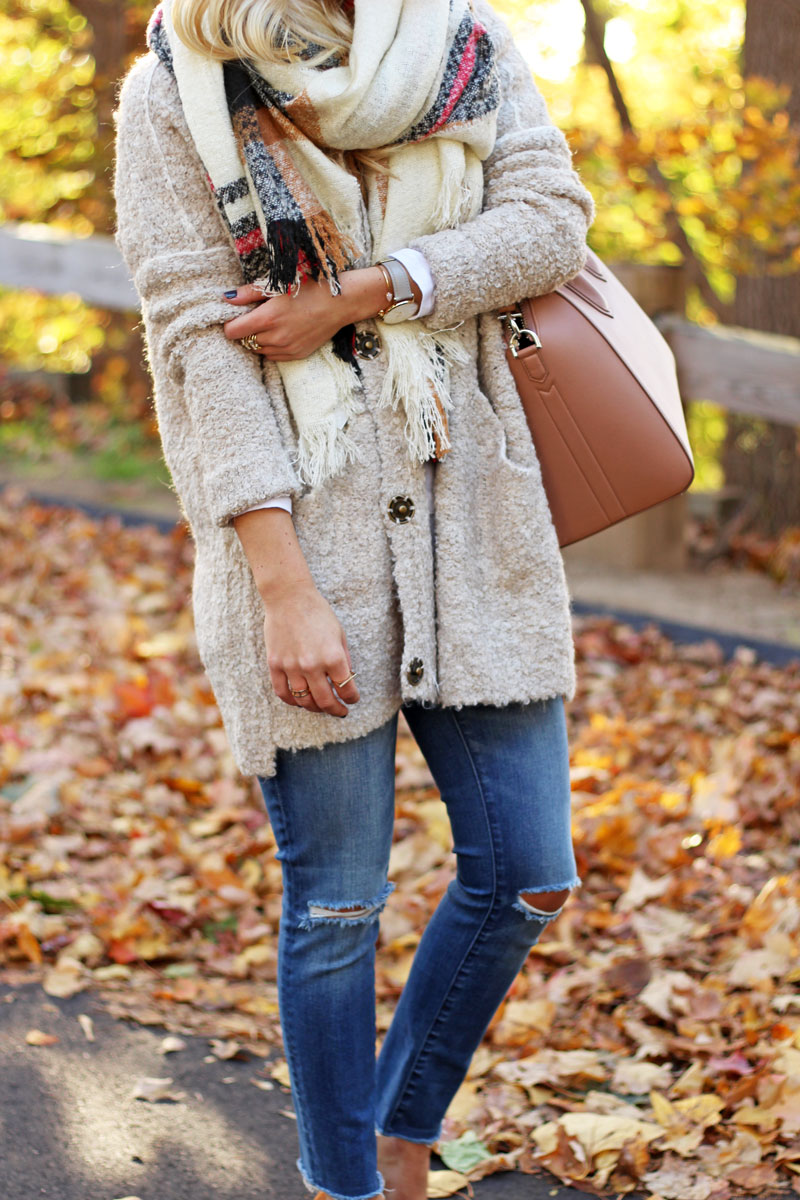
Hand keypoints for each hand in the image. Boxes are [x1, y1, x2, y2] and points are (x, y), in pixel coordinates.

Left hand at [221, 267, 390, 360]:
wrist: (341, 302)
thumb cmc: (311, 287)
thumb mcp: (279, 284)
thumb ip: (250, 293)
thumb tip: (227, 298)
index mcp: (268, 317)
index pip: (233, 332)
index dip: (230, 324)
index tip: (236, 317)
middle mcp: (276, 337)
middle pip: (245, 342)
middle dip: (246, 331)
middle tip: (255, 317)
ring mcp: (288, 349)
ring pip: (259, 351)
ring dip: (258, 340)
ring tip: (270, 325)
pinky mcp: (298, 354)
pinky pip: (274, 357)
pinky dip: (272, 348)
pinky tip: (280, 333)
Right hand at [262, 578, 359, 716]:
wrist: (289, 597)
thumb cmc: (318, 612)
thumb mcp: (339, 634)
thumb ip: (344, 659)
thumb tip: (346, 681)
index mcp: (333, 657)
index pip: (346, 690)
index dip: (352, 699)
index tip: (352, 700)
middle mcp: (312, 665)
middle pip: (325, 701)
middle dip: (336, 710)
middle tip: (340, 711)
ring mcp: (291, 666)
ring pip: (304, 701)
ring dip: (315, 708)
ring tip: (321, 707)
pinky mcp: (274, 664)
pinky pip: (283, 692)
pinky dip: (292, 701)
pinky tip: (299, 701)